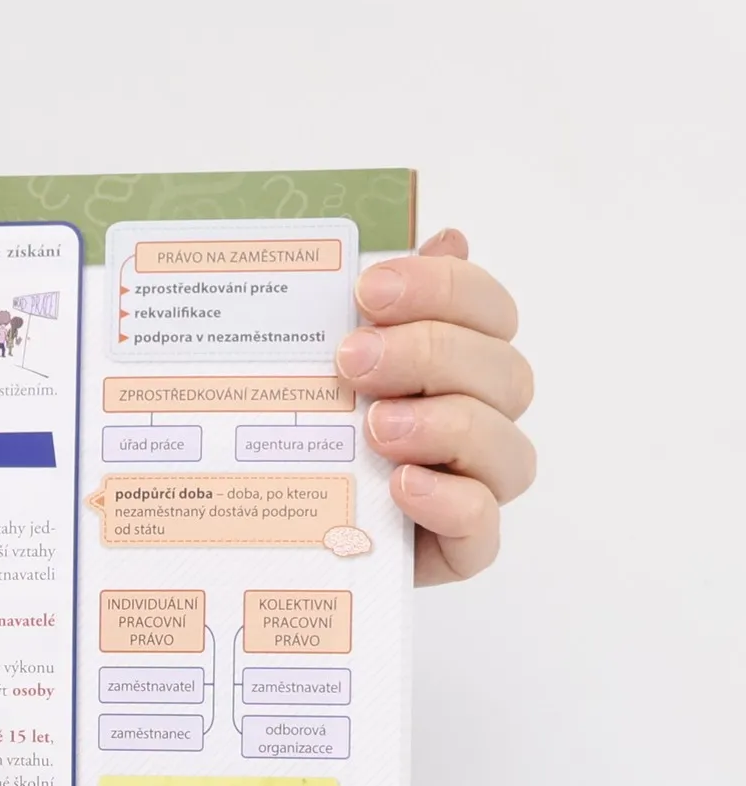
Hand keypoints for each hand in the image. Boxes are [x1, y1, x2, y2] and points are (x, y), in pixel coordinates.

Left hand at [337, 229, 535, 584]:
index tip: (370, 288)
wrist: (278, 536)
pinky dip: (450, 502)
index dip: (441, 288)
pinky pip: (483, 527)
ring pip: (507, 449)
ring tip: (377, 428)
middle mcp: (481, 419)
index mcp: (460, 363)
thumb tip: (448, 236)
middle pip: (503, 372)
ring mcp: (475, 486)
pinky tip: (401, 485)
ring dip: (447, 426)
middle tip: (354, 360)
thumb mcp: (323, 370)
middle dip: (430, 355)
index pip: (487, 309)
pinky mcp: (457, 549)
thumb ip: (377, 310)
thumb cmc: (312, 438)